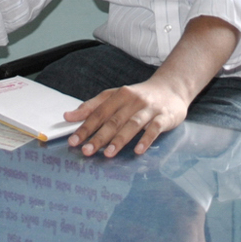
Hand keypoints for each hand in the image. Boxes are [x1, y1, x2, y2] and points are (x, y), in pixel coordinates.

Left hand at [65, 76, 191, 157]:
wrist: (172, 88)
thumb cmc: (139, 97)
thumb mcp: (115, 97)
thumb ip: (92, 106)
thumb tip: (68, 116)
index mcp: (119, 95)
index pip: (99, 113)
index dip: (85, 127)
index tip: (73, 140)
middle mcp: (133, 100)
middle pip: (113, 120)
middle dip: (98, 137)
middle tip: (86, 151)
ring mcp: (149, 108)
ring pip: (132, 124)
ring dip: (120, 139)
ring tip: (108, 153)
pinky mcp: (165, 116)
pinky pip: (154, 129)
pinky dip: (146, 139)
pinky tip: (138, 150)